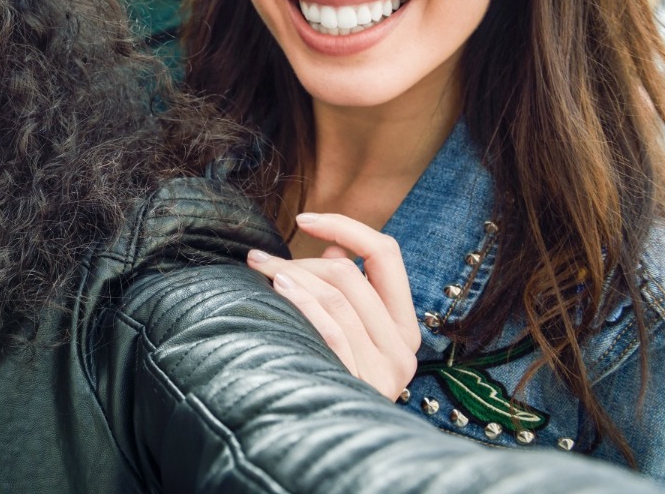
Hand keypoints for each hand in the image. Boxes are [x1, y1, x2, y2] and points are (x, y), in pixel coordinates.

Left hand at [246, 212, 419, 398]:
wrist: (327, 445)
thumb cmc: (329, 378)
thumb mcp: (349, 335)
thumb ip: (349, 294)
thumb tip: (335, 253)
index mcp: (405, 327)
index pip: (386, 254)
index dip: (345, 228)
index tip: (305, 218)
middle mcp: (404, 348)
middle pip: (351, 275)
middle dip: (300, 258)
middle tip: (258, 259)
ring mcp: (384, 369)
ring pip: (337, 297)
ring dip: (291, 275)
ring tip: (258, 270)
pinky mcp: (359, 383)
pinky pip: (330, 329)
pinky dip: (302, 301)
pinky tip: (277, 287)